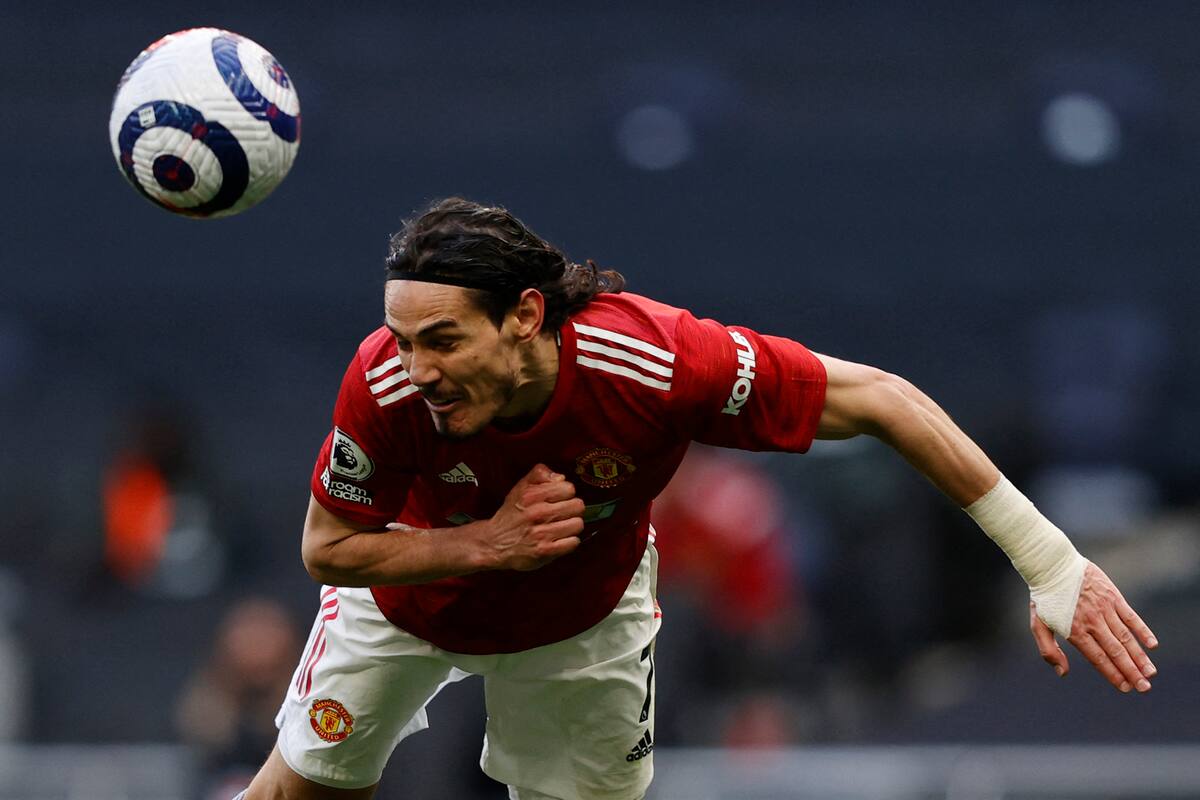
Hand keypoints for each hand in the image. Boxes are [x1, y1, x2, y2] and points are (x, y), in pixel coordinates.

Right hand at [475, 463, 584, 571]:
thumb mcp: (520, 488)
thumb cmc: (511, 515)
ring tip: (561, 526)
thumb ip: (539, 475)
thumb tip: (561, 477)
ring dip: (571, 526)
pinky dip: (569, 541)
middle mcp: (537, 513)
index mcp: (531, 495)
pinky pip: (573, 542)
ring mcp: (541, 533)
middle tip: (562, 513)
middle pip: (578, 506)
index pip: (568, 488)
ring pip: (578, 524)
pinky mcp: (545, 551)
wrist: (494, 543)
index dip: (566, 493)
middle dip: (572, 509)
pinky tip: (559, 539)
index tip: (559, 498)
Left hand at [1031, 562, 1158, 692]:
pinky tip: (1152, 645)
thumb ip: (1048, 650)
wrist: (1052, 565)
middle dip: (1131, 671)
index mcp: (1074, 631)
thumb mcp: (1038, 624)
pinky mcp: (1112, 596)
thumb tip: (1063, 673)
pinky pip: (1131, 616)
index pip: (1098, 658)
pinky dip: (1142, 630)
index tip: (1125, 688)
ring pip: (1125, 637)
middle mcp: (1092, 622)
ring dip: (1139, 656)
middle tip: (1144, 687)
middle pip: (1115, 651)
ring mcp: (1104, 608)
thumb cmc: (1045, 598)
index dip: (1112, 674)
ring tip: (1150, 672)